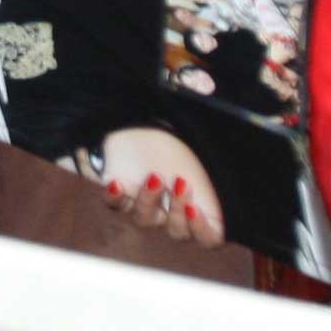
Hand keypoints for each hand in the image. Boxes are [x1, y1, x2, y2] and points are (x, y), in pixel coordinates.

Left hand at [89, 128, 225, 246]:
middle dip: (178, 211)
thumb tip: (215, 94)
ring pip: (146, 221)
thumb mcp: (199, 122)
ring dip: (149, 202)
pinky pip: (116, 206)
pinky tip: (117, 183)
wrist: (139, 115)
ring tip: (153, 176)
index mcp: (204, 200)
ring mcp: (147, 202)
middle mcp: (175, 207)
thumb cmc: (179, 124)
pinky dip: (115, 198)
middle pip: (178, 231)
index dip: (204, 231)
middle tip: (180, 182)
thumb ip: (212, 118)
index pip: (210, 237)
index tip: (196, 208)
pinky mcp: (122, 191)